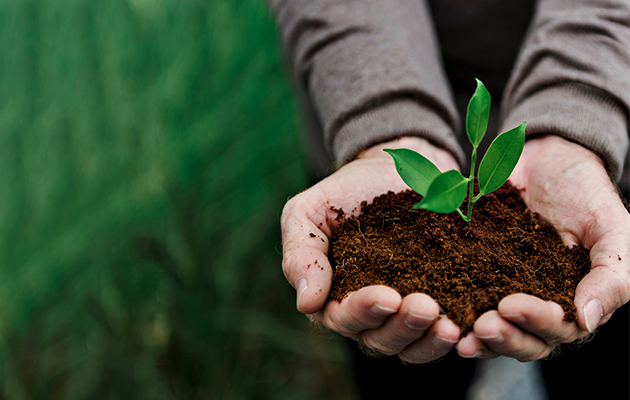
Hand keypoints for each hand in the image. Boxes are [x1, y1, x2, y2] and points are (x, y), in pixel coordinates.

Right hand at [281, 137, 462, 362]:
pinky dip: (451, 335)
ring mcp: (402, 312)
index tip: (387, 295)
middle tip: (425, 307)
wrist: (392, 170)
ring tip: (448, 324)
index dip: (363, 311)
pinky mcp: (436, 301)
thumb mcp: (308, 213)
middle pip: (380, 339)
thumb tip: (306, 304)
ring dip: (428, 339)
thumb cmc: (343, 193)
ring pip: (411, 345)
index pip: (342, 317)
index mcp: (331, 297)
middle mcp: (367, 313)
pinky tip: (466, 325)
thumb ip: (301, 254)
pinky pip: (439, 332)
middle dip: (402, 327)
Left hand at [457, 135, 629, 360]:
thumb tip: (587, 320)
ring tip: (456, 332)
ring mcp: (502, 290)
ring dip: (475, 335)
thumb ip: (613, 275)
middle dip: (502, 337)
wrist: (546, 160)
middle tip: (481, 325)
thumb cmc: (587, 194)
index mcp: (572, 302)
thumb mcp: (612, 228)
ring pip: (491, 328)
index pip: (557, 329)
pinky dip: (451, 307)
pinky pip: (462, 296)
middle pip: (521, 339)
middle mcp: (536, 304)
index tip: (510, 306)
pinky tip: (437, 308)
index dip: (535, 323)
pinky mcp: (473, 272)